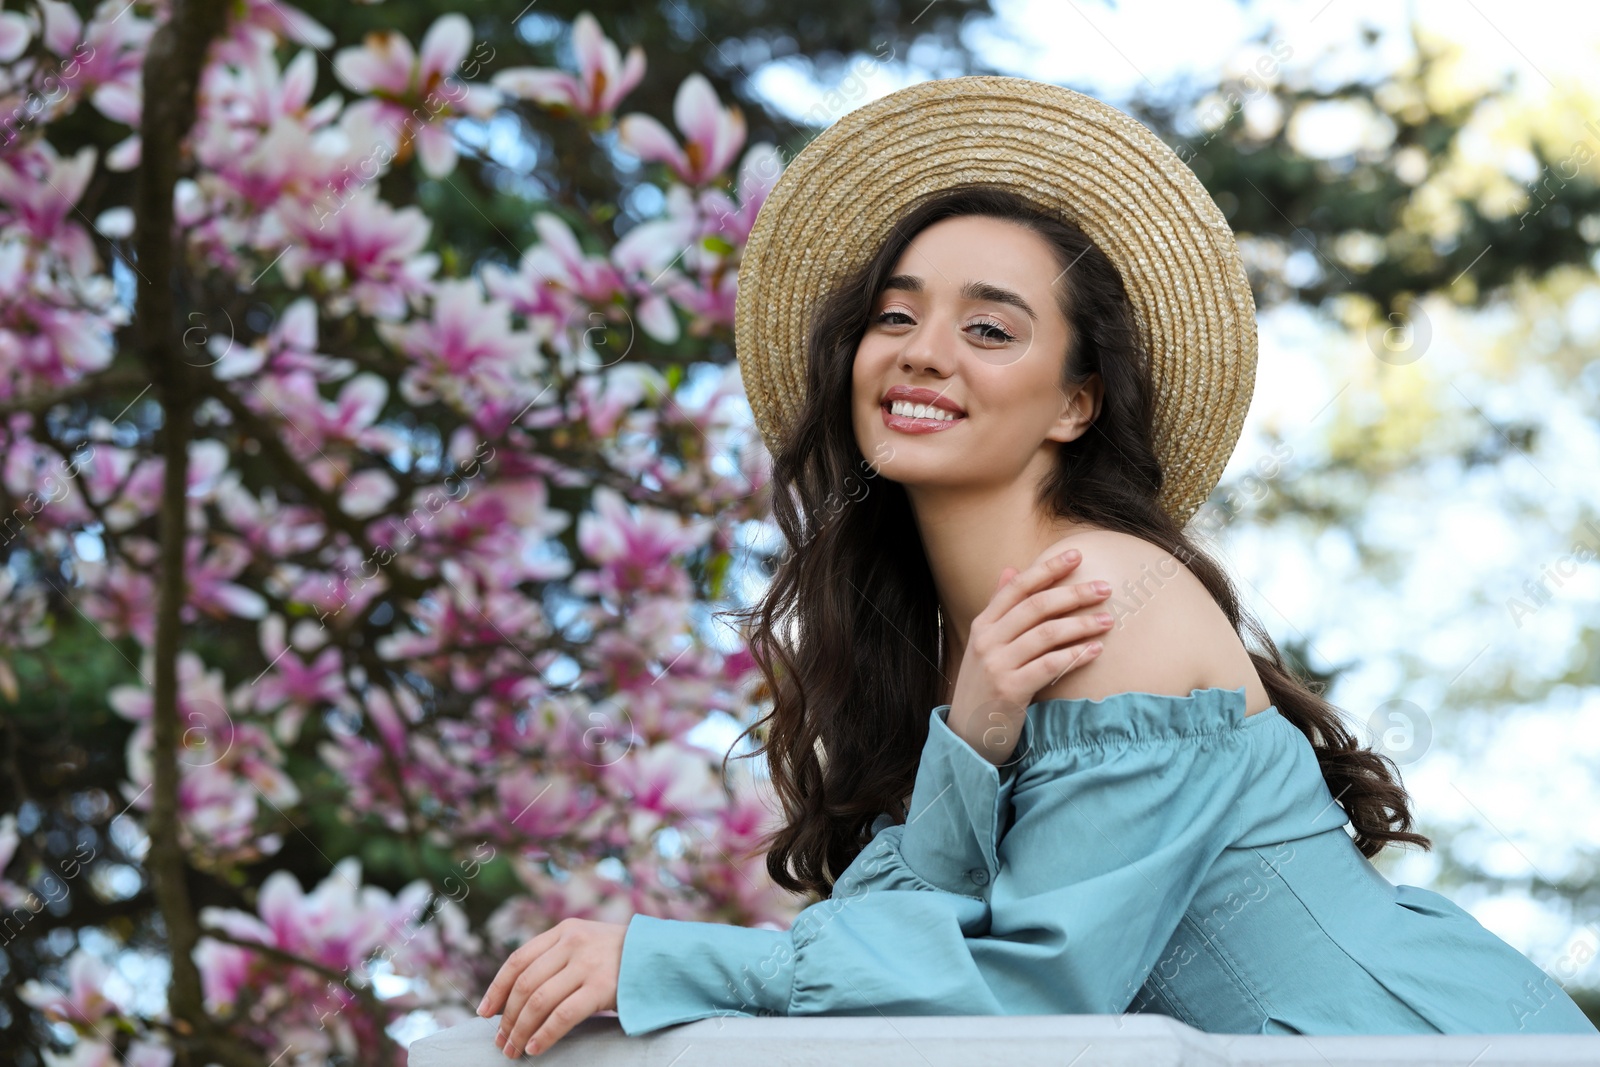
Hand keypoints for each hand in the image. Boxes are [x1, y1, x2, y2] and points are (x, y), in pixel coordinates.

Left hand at [476, 917, 626, 1057]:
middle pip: (524, 983)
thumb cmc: (622, 957)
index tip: (485, 1013)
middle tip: (500, 1041)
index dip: (496, 988)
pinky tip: (535, 1047)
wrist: (663, 955)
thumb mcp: (587, 943)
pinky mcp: (604, 986)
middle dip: (507, 1017)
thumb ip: (556, 958)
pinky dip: (544, 1034)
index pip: (518, 960)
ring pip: (538, 1001)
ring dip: (520, 1030)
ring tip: (513, 1049)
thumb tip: (516, 996)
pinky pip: (564, 1015)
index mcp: (564, 931)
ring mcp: (589, 964)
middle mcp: (573, 943)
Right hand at [947, 546, 1112, 767]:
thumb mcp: (984, 644)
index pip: (1017, 587)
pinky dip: (1075, 656)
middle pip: (1036, 606)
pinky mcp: (1009, 690)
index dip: (1047, 568)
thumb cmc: (983, 686)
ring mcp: (996, 665)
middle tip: (1105, 587)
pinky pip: (1049, 666)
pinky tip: (1095, 650)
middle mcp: (986, 640)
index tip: (1076, 555)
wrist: (967, 735)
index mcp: (982, 625)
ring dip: (1081, 624)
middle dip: (1073, 593)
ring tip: (1108, 620)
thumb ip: (998, 608)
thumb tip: (1011, 569)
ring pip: (1046, 634)